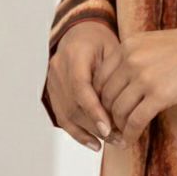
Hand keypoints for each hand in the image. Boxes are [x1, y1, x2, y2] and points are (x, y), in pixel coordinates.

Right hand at [45, 20, 121, 150]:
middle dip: (95, 126)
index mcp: (74, 54)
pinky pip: (62, 116)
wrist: (80, 32)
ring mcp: (52, 81)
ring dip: (88, 132)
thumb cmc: (101, 40)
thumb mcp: (113, 49)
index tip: (108, 129)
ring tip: (110, 143)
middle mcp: (58, 68)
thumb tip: (124, 107)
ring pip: (66, 114)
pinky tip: (93, 142)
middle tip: (118, 138)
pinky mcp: (52, 91)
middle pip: (73, 105)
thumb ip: (115, 75)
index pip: (80, 87)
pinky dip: (77, 132)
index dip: (94, 111)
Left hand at [92, 24, 176, 146]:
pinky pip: (135, 121)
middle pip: (105, 96)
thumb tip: (118, 82)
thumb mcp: (153, 43)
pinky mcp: (160, 95)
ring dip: (118, 127)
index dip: (98, 99)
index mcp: (127, 46)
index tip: (104, 111)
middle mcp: (131, 60)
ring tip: (121, 135)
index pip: (99, 77)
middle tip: (110, 127)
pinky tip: (130, 140)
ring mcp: (144, 77)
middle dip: (106, 115)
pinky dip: (130, 134)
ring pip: (118, 110)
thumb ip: (133, 57)